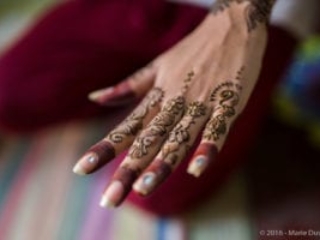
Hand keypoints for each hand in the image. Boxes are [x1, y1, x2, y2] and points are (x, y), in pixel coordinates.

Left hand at [73, 0, 273, 207]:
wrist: (231, 27)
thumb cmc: (192, 51)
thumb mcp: (156, 67)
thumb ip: (127, 87)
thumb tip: (94, 98)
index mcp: (157, 96)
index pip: (126, 127)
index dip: (104, 149)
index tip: (81, 169)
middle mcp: (174, 102)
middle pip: (148, 139)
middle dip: (128, 169)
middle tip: (110, 199)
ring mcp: (201, 103)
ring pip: (178, 137)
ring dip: (162, 163)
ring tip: (143, 189)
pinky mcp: (229, 102)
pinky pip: (217, 128)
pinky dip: (208, 147)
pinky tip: (197, 169)